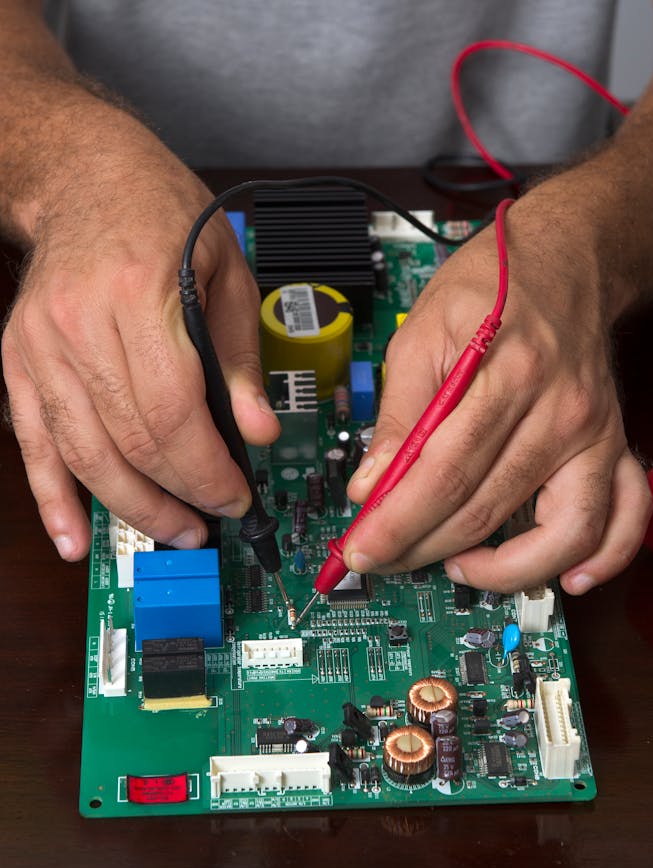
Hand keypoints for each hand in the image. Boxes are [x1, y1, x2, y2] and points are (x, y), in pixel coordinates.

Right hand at [2, 126, 278, 559]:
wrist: (84, 175)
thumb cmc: (161, 213)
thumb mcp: (227, 271)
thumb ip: (241, 359)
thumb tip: (258, 432)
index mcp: (141, 296)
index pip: (175, 415)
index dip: (207, 471)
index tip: (236, 496)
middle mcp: (82, 323)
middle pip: (131, 441)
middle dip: (178, 496)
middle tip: (210, 523)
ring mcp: (42, 345)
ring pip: (85, 453)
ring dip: (131, 507)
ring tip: (171, 533)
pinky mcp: (20, 361)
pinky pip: (34, 442)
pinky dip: (53, 497)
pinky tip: (74, 538)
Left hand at [345, 187, 651, 594]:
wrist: (567, 258)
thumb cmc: (492, 286)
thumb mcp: (422, 329)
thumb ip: (396, 412)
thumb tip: (370, 485)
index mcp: (506, 373)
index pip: (442, 473)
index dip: (396, 523)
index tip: (362, 549)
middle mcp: (559, 411)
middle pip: (485, 509)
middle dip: (421, 548)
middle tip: (384, 558)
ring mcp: (593, 434)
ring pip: (559, 534)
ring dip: (500, 571)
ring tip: (455, 566)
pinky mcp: (613, 446)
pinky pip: (625, 518)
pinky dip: (603, 559)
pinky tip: (565, 579)